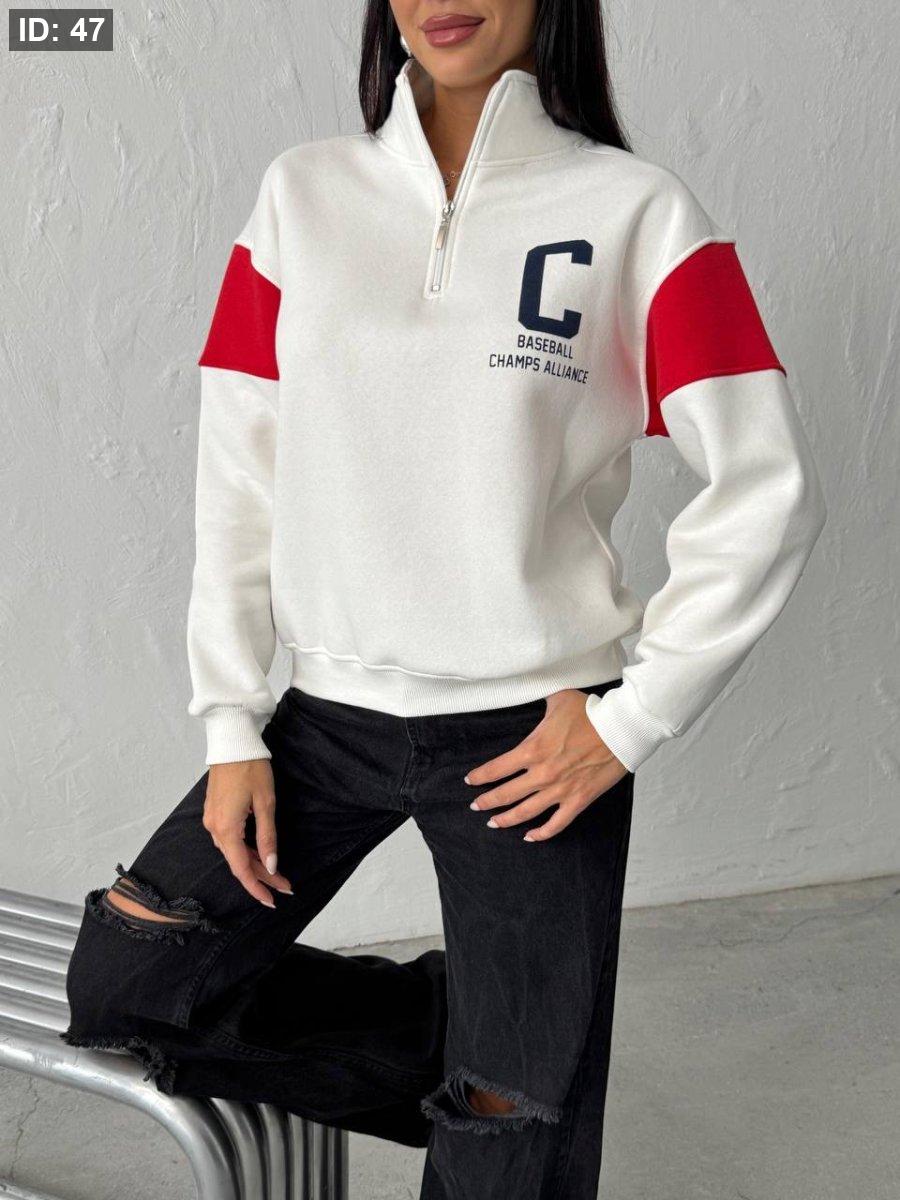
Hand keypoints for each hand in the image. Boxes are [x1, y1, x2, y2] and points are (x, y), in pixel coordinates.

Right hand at [202, 759, 293, 905]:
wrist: (232, 742)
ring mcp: (212, 820)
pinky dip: (245, 849)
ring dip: (255, 863)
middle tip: (285, 887)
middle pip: (239, 862)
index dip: (257, 887)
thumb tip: (272, 866)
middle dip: (262, 876)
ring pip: (234, 851)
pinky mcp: (215, 812)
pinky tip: (260, 854)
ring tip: (277, 874)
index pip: (241, 869)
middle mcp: (214, 828)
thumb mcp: (266, 803)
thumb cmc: (251, 768)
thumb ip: (267, 837)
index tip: (272, 900)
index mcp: (226, 829)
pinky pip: (230, 839)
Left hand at [465, 689, 629, 841]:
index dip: (480, 777)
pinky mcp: (578, 800)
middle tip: (476, 806)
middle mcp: (542, 774)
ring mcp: (560, 790)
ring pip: (525, 812)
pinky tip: (530, 837)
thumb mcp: (556, 697)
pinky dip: (542, 834)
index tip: (470, 781)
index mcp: (533, 749)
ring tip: (494, 823)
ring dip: (506, 820)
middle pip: (505, 794)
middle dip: (487, 802)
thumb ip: (537, 695)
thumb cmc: (590, 711)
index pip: (496, 769)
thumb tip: (525, 685)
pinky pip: (556, 824)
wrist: (620, 729)